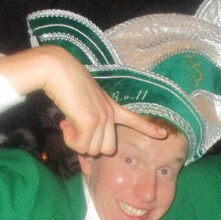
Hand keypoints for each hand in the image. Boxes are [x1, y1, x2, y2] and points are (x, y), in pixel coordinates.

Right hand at [0, 46, 165, 155]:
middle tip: (73, 130)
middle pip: (106, 149)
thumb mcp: (82, 102)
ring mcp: (102, 117)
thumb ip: (86, 119)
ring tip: (68, 123)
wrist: (57, 69)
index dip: (147, 128)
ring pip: (92, 150)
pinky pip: (80, 145)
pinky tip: (65, 123)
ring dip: (76, 142)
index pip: (133, 118)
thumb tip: (79, 135)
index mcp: (110, 106)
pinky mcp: (90, 121)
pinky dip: (70, 140)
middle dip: (88, 145)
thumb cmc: (64, 83)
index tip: (163, 134)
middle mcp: (110, 113)